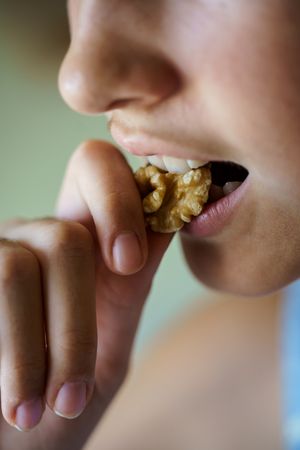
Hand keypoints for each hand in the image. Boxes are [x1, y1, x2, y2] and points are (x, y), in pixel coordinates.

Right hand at [0, 141, 171, 449]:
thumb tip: (170, 220)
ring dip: (33, 350)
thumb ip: (130, 291)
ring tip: (35, 410)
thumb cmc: (56, 407)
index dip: (119, 198)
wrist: (8, 447)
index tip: (129, 261)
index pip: (97, 170)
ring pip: (17, 268)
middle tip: (73, 395)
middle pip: (66, 239)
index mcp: (78, 247)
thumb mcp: (104, 354)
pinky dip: (8, 351)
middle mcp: (30, 239)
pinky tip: (6, 394)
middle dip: (75, 324)